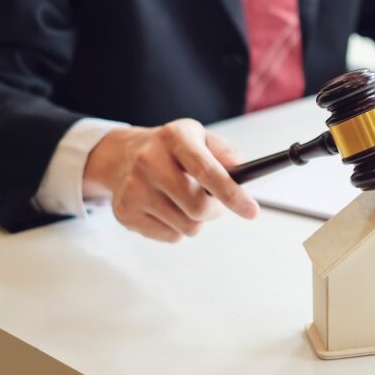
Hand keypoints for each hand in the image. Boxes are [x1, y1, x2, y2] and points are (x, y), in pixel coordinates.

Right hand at [83, 119, 258, 241]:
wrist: (122, 155)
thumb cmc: (171, 149)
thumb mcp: (199, 137)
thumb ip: (226, 152)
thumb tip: (242, 171)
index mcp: (173, 137)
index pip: (206, 170)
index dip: (232, 194)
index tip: (252, 211)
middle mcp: (149, 161)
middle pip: (197, 206)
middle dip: (214, 210)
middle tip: (212, 201)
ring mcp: (133, 188)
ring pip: (187, 227)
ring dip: (196, 220)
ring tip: (185, 201)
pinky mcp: (125, 213)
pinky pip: (170, 237)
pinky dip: (177, 228)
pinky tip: (167, 208)